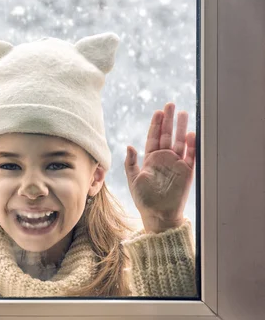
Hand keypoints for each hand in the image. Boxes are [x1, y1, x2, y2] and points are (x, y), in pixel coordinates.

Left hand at [124, 103, 196, 232]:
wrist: (158, 214)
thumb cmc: (144, 199)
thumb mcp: (133, 180)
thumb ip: (130, 163)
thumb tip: (128, 146)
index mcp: (151, 159)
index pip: (153, 137)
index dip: (156, 125)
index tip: (158, 111)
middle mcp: (164, 159)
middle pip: (167, 135)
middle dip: (169, 120)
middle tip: (170, 105)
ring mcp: (176, 164)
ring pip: (179, 141)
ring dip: (181, 128)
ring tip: (183, 113)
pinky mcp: (187, 171)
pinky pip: (190, 155)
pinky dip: (191, 145)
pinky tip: (190, 133)